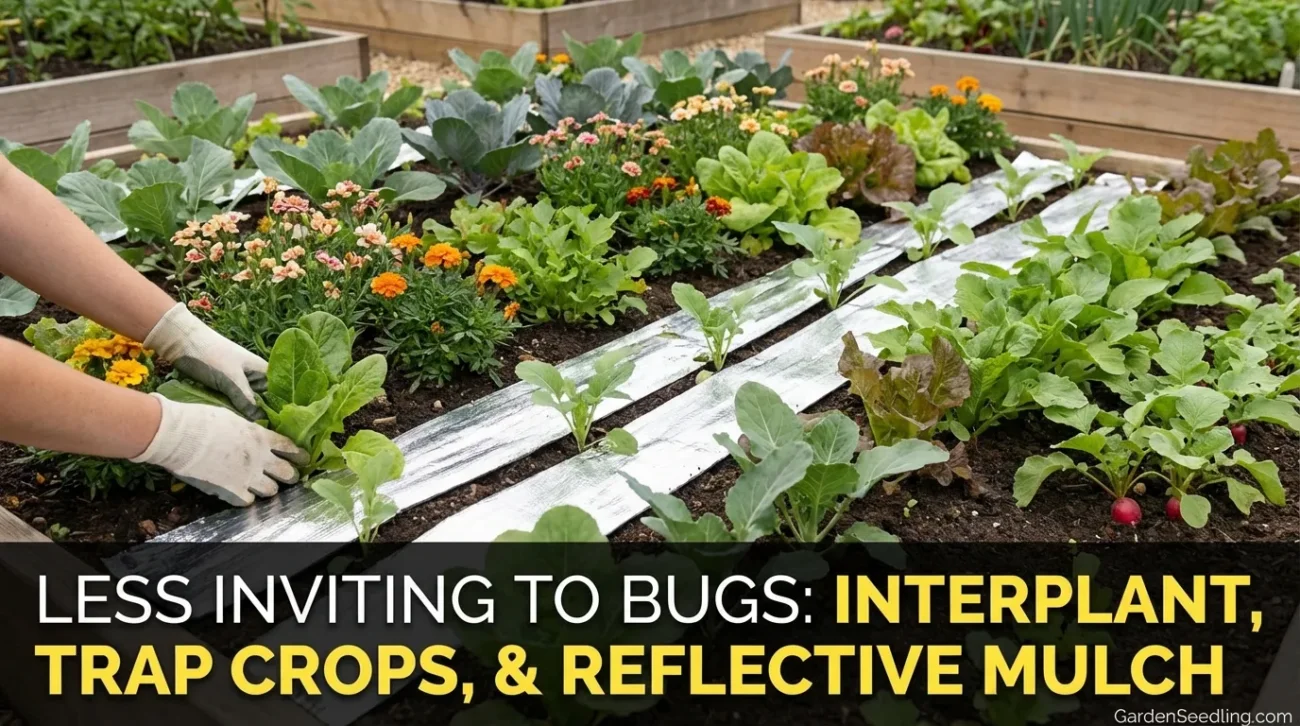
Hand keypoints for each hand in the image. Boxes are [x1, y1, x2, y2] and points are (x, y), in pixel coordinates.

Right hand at [132, 394, 307, 506]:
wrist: (179, 436)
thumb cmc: (201, 420)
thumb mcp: (233, 418)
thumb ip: (249, 430)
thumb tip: (254, 433)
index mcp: (261, 437)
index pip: (289, 448)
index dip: (299, 455)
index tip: (304, 459)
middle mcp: (259, 459)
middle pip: (287, 473)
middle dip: (289, 475)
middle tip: (288, 476)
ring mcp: (247, 477)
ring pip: (271, 491)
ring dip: (268, 488)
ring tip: (264, 486)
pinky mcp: (231, 491)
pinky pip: (248, 501)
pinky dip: (246, 498)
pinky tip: (241, 493)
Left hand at [145, 303, 266, 417]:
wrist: (181, 342)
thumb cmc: (211, 356)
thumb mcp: (230, 380)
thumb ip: (246, 400)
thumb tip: (261, 421)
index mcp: (262, 370)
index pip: (278, 393)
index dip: (278, 409)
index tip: (277, 426)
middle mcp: (253, 376)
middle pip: (262, 400)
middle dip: (260, 414)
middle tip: (258, 431)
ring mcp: (238, 381)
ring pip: (246, 402)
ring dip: (243, 413)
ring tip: (243, 428)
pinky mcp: (224, 386)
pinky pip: (232, 401)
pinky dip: (231, 408)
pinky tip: (231, 420)